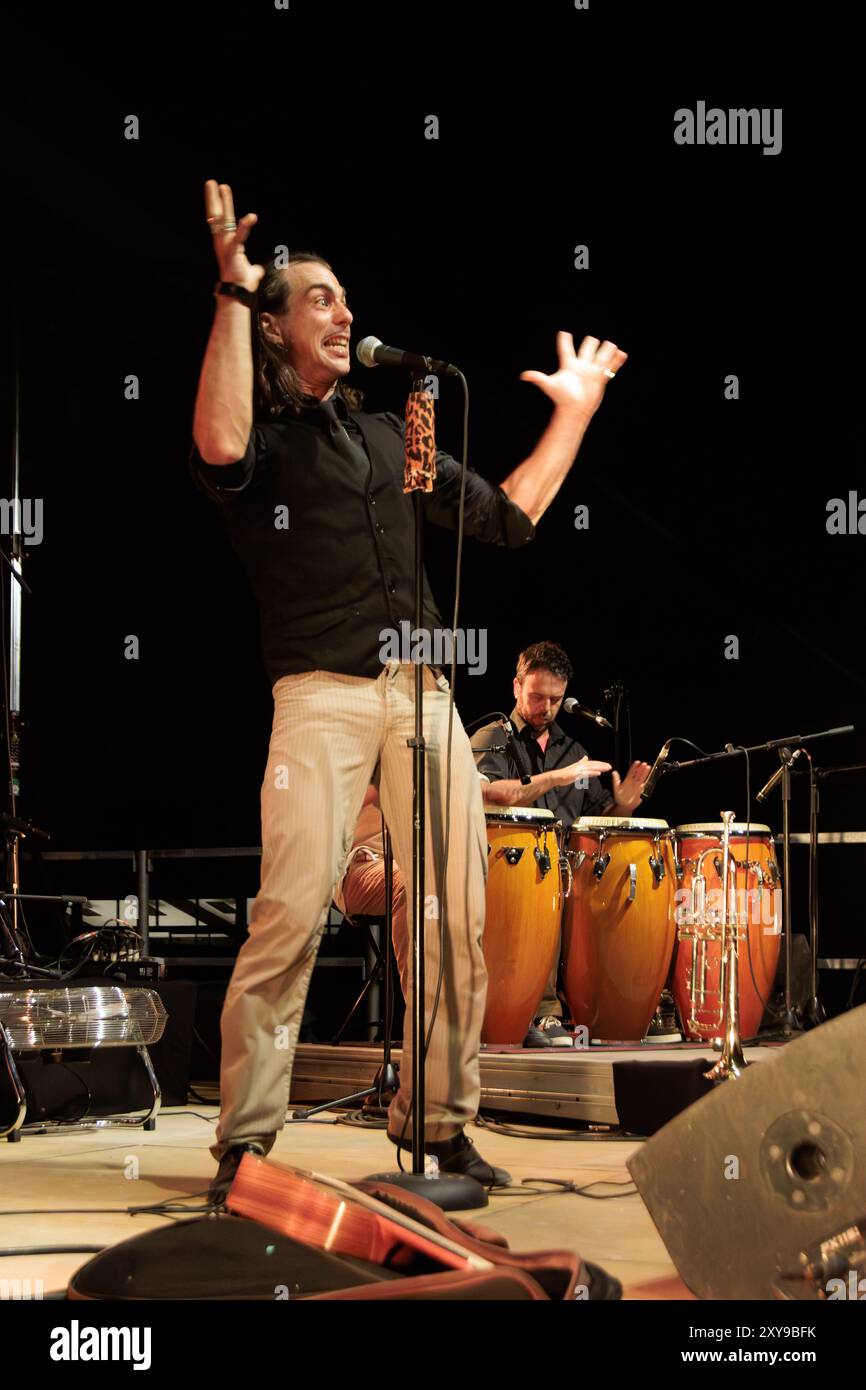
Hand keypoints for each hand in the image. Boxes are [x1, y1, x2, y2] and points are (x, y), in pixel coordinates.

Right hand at [204, 179, 264, 293]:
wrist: (237, 297)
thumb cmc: (242, 286)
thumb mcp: (250, 273)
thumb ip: (253, 269)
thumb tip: (257, 271)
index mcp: (227, 245)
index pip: (221, 222)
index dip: (220, 207)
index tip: (219, 193)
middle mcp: (223, 244)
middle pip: (216, 217)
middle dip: (215, 199)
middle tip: (211, 182)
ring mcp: (226, 248)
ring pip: (223, 221)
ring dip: (223, 203)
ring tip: (222, 186)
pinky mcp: (233, 254)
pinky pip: (239, 237)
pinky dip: (245, 227)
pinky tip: (251, 216)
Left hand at [520, 332, 627, 420]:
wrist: (575, 410)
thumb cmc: (561, 398)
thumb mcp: (549, 385)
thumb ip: (538, 378)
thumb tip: (523, 375)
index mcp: (569, 365)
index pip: (566, 350)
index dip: (564, 341)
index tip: (563, 334)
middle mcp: (581, 366)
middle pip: (587, 348)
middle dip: (591, 343)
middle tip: (592, 343)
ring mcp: (592, 372)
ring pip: (601, 355)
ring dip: (606, 349)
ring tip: (610, 346)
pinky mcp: (601, 379)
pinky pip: (610, 367)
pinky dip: (617, 360)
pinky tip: (622, 354)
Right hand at [557, 756, 611, 788]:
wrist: (557, 777)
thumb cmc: (565, 773)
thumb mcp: (575, 766)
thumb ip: (581, 762)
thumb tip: (586, 757)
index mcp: (581, 764)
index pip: (593, 763)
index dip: (600, 763)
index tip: (607, 765)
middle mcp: (580, 766)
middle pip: (593, 764)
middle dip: (602, 765)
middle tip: (610, 766)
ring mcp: (578, 769)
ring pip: (591, 768)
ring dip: (600, 768)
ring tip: (607, 769)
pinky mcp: (576, 774)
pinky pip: (586, 773)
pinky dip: (593, 773)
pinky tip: (599, 773)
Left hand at [611, 761, 652, 812]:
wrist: (625, 806)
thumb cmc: (619, 798)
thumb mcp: (616, 788)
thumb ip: (616, 780)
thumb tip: (614, 772)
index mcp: (627, 780)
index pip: (631, 772)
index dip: (634, 767)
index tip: (637, 762)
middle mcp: (633, 782)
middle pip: (638, 773)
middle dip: (641, 768)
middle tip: (643, 763)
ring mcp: (637, 785)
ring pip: (642, 777)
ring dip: (645, 772)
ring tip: (648, 767)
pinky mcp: (641, 790)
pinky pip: (645, 783)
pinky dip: (647, 779)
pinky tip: (649, 775)